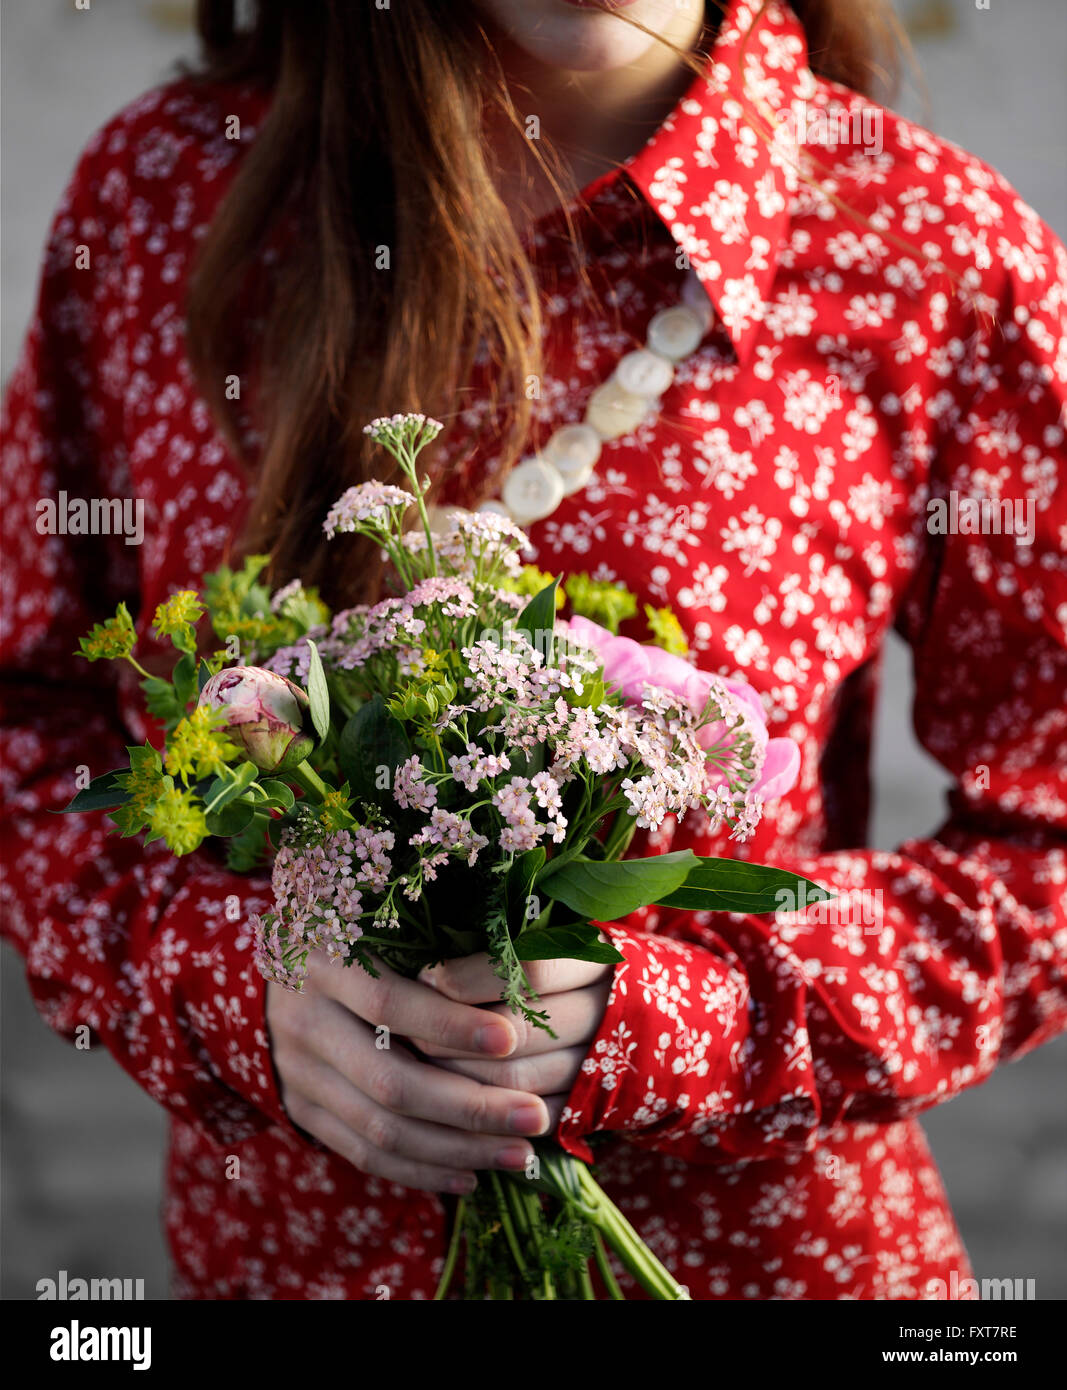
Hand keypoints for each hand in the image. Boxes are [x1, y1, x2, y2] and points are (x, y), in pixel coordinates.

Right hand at [266, 952, 555, 1194]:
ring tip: (518, 1154)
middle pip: (389, 1081)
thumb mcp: (374, 921)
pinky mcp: (302, 1110)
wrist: (269, 968)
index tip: (510, 1039)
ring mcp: (299, 1072)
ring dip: (456, 1149)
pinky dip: (420, 1170)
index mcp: (326, 961)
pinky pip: (362, 1154)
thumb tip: (512, 984)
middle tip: (533, 1116)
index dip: (449, 1024)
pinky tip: (470, 1175)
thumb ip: (427, 947)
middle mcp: (306, 1021)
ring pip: (381, 1129)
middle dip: (470, 1106)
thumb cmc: (350, 932)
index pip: (388, 1002)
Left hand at [411, 953, 612, 1107]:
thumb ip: (509, 948)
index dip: (472, 977)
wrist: (659, 1020)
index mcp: (596, 962)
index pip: (531, 969)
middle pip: (519, 1031)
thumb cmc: (581, 971)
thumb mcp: (559, 943)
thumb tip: (430, 962)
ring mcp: (601, 1065)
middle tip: (407, 1030)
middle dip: (454, 1035)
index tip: (427, 977)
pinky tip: (450, 1103)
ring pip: (518, 1082)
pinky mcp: (590, 1106)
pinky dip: (488, 1115)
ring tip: (416, 1064)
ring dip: (460, 1078)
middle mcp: (605, 1013)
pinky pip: (530, 1119)